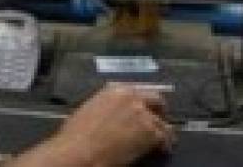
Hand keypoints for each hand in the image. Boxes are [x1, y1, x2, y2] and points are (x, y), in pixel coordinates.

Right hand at [55, 85, 174, 165]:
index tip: (144, 108)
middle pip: (156, 99)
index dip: (143, 101)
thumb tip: (113, 114)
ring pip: (162, 121)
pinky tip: (162, 150)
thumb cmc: (76, 135)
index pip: (138, 90)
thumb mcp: (89, 110)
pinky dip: (165, 144)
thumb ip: (107, 106)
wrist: (80, 152)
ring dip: (162, 131)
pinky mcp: (151, 133)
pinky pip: (166, 138)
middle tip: (159, 120)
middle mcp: (132, 97)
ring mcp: (143, 114)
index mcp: (114, 90)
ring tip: (163, 140)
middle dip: (158, 110)